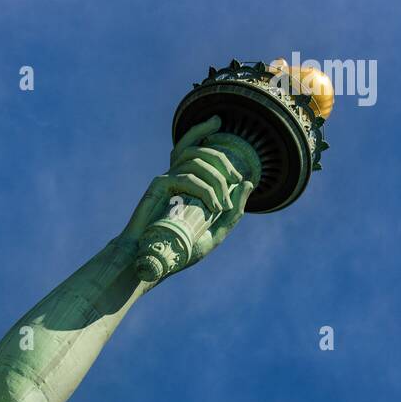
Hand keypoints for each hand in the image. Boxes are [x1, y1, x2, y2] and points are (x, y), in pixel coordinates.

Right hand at [121, 115, 253, 269]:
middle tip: (237, 178)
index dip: (214, 140)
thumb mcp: (214, 233)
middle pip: (200, 150)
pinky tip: (214, 207)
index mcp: (185, 181)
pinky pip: (186, 177)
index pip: (196, 146)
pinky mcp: (158, 186)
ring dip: (216, 179)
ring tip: (224, 203)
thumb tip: (249, 183)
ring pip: (195, 161)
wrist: (152, 261)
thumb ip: (232, 213)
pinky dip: (205, 189)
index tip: (239, 175)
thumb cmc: (179, 250)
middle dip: (223, 161)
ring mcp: (166, 179)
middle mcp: (174, 176)